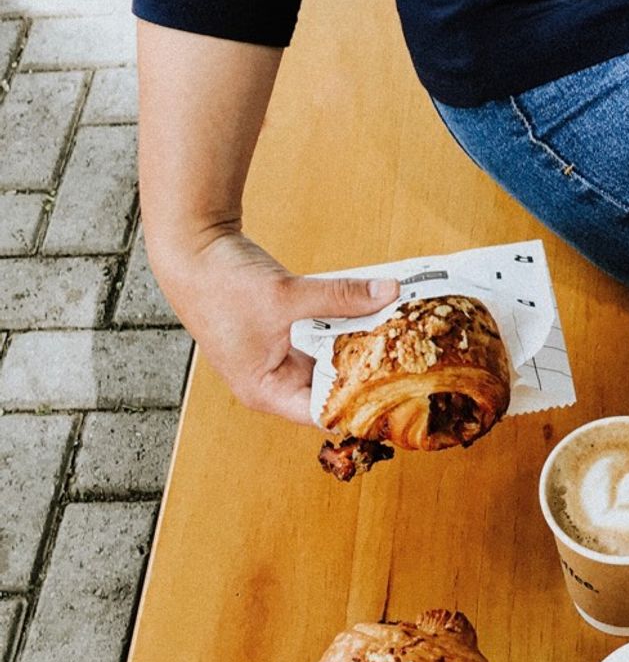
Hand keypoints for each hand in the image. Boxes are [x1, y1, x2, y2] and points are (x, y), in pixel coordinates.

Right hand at [156, 229, 398, 423]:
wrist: (189, 247)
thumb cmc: (220, 283)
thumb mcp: (287, 295)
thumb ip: (341, 296)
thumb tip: (389, 292)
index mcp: (266, 392)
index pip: (322, 415)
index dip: (358, 409)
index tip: (396, 401)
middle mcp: (271, 384)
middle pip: (328, 392)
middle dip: (363, 380)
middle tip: (406, 374)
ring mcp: (274, 361)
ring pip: (326, 366)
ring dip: (354, 356)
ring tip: (395, 351)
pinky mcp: (279, 339)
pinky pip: (318, 344)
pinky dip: (340, 335)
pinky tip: (369, 326)